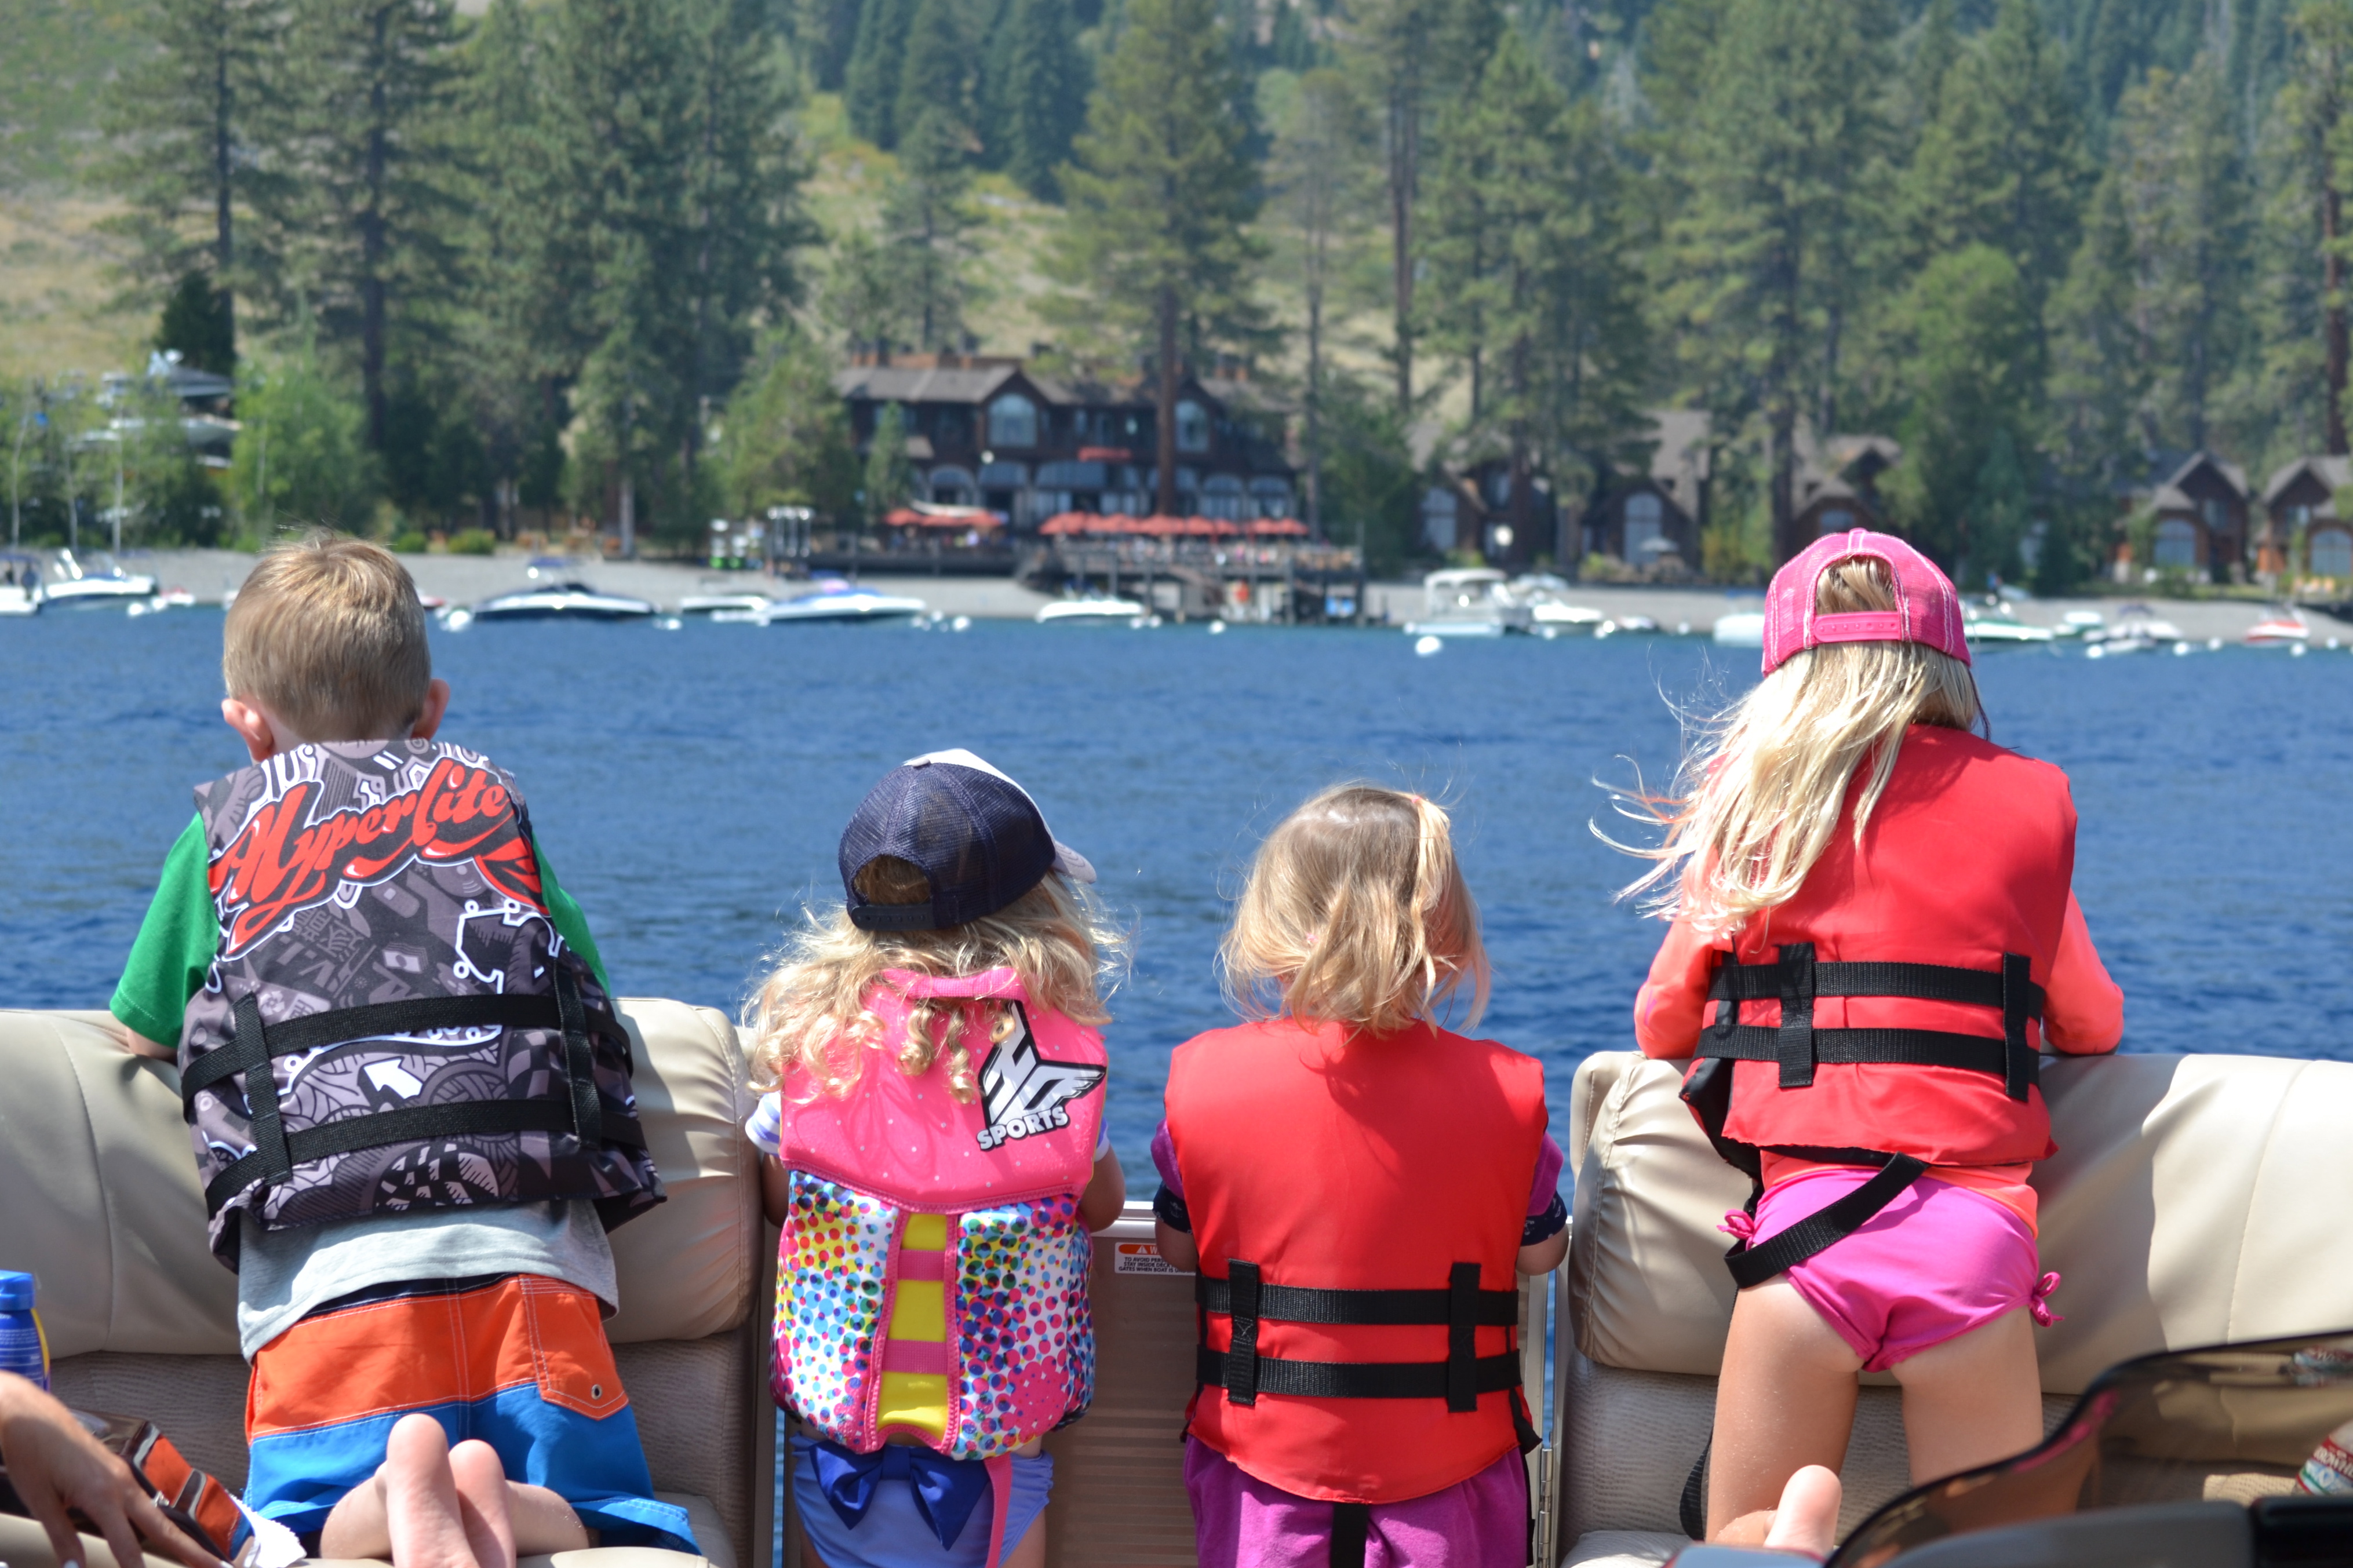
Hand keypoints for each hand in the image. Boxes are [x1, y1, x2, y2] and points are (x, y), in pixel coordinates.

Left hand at [0, 1374, 222, 1567]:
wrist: (30, 1414)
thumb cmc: (31, 1452)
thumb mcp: (40, 1502)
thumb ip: (62, 1539)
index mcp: (101, 1493)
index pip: (127, 1544)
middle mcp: (121, 1483)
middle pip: (163, 1526)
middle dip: (191, 1549)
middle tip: (218, 1567)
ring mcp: (122, 1475)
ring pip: (157, 1513)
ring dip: (179, 1536)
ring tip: (197, 1555)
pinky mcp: (117, 1470)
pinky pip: (144, 1500)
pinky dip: (159, 1520)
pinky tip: (161, 1530)